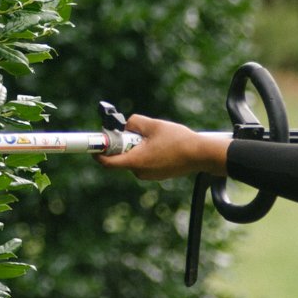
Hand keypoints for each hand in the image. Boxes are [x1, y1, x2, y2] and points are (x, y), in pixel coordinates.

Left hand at [97, 115, 230, 181]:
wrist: (200, 155)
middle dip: (124, 144)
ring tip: (154, 137)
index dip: (98, 153)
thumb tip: (126, 125)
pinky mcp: (157, 174)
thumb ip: (134, 122)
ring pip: (134, 158)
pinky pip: (144, 162)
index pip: (108, 162)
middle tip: (134, 132)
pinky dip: (146, 152)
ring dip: (137, 147)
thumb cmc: (178, 140)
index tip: (96, 145)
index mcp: (136, 161)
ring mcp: (149, 175)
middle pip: (122, 157)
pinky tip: (161, 144)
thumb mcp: (153, 124)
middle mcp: (140, 172)